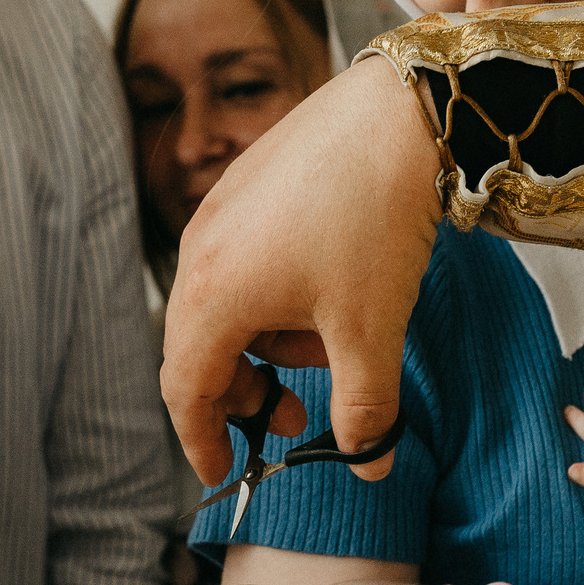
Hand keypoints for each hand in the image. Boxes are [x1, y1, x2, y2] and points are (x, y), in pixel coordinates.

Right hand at [161, 54, 440, 485]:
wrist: (399, 113)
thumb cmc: (375, 221)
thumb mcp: (371, 330)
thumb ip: (365, 410)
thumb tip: (370, 462)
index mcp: (211, 296)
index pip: (184, 390)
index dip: (202, 440)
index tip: (227, 471)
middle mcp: (199, 251)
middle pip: (200, 349)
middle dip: (247, 392)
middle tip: (300, 412)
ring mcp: (220, 212)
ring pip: (226, 305)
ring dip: (270, 341)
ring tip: (336, 336)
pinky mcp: (249, 185)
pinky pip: (243, 262)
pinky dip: (276, 296)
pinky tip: (332, 287)